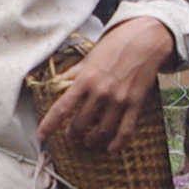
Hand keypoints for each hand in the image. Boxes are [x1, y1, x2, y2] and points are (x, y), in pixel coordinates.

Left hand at [39, 16, 170, 158]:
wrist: (146, 39)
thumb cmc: (115, 44)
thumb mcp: (89, 57)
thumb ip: (73, 73)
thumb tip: (56, 82)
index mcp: (85, 80)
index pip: (62, 108)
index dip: (49, 125)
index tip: (42, 136)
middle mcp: (100, 93)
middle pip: (80, 123)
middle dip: (73, 134)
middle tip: (70, 136)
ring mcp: (119, 100)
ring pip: (102, 131)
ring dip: (92, 140)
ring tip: (88, 142)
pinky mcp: (135, 104)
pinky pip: (125, 130)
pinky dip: (117, 143)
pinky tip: (111, 149)